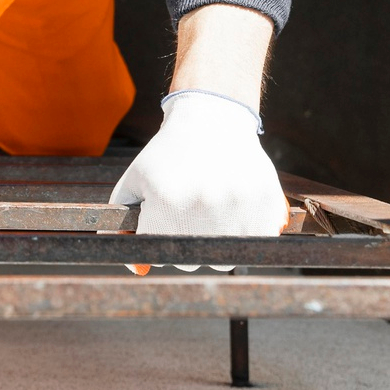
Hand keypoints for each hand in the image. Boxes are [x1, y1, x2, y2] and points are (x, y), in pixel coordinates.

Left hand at [109, 90, 288, 268]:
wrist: (213, 121)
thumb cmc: (169, 153)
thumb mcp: (135, 179)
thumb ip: (123, 223)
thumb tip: (138, 268)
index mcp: (167, 205)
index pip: (157, 254)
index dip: (159, 237)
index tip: (164, 216)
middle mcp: (204, 212)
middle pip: (189, 262)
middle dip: (184, 241)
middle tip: (189, 205)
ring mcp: (239, 213)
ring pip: (221, 260)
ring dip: (214, 243)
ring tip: (211, 205)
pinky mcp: (266, 212)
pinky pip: (253, 246)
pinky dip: (245, 235)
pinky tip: (235, 208)